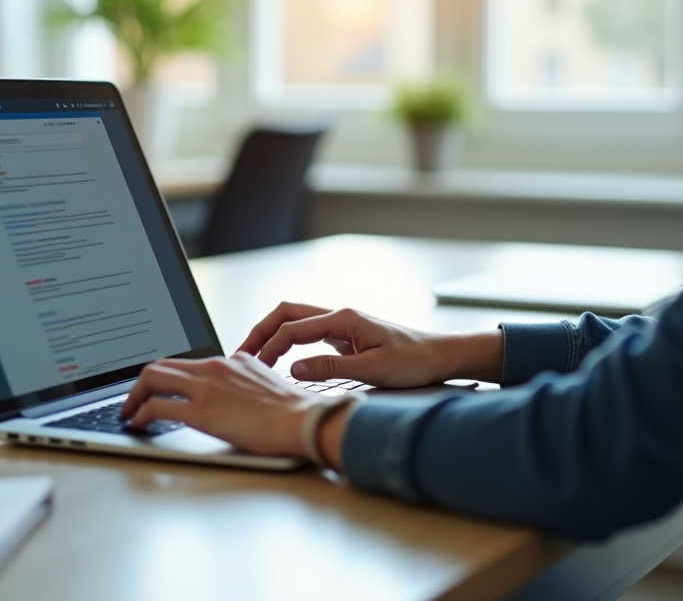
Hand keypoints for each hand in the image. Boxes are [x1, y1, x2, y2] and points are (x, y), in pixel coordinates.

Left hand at [118, 352, 318, 456]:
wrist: (303, 420)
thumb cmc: (293, 412)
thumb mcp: (267, 384)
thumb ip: (246, 383)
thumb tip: (235, 396)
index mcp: (232, 361)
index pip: (187, 362)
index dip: (166, 376)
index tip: (158, 389)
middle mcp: (215, 367)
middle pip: (162, 365)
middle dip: (141, 383)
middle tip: (133, 400)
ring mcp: (205, 387)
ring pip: (152, 378)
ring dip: (133, 396)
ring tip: (128, 412)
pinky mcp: (200, 411)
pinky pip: (157, 407)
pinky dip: (140, 414)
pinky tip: (138, 424)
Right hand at [236, 302, 503, 386]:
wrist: (441, 356)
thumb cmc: (415, 362)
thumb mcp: (373, 370)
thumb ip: (332, 369)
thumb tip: (293, 368)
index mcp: (345, 319)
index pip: (293, 328)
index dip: (268, 345)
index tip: (251, 364)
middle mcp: (340, 316)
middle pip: (288, 313)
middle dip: (261, 331)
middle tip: (241, 354)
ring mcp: (342, 325)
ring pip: (296, 321)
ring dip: (273, 335)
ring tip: (253, 357)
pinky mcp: (346, 337)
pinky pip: (308, 334)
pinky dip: (288, 343)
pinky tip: (281, 361)